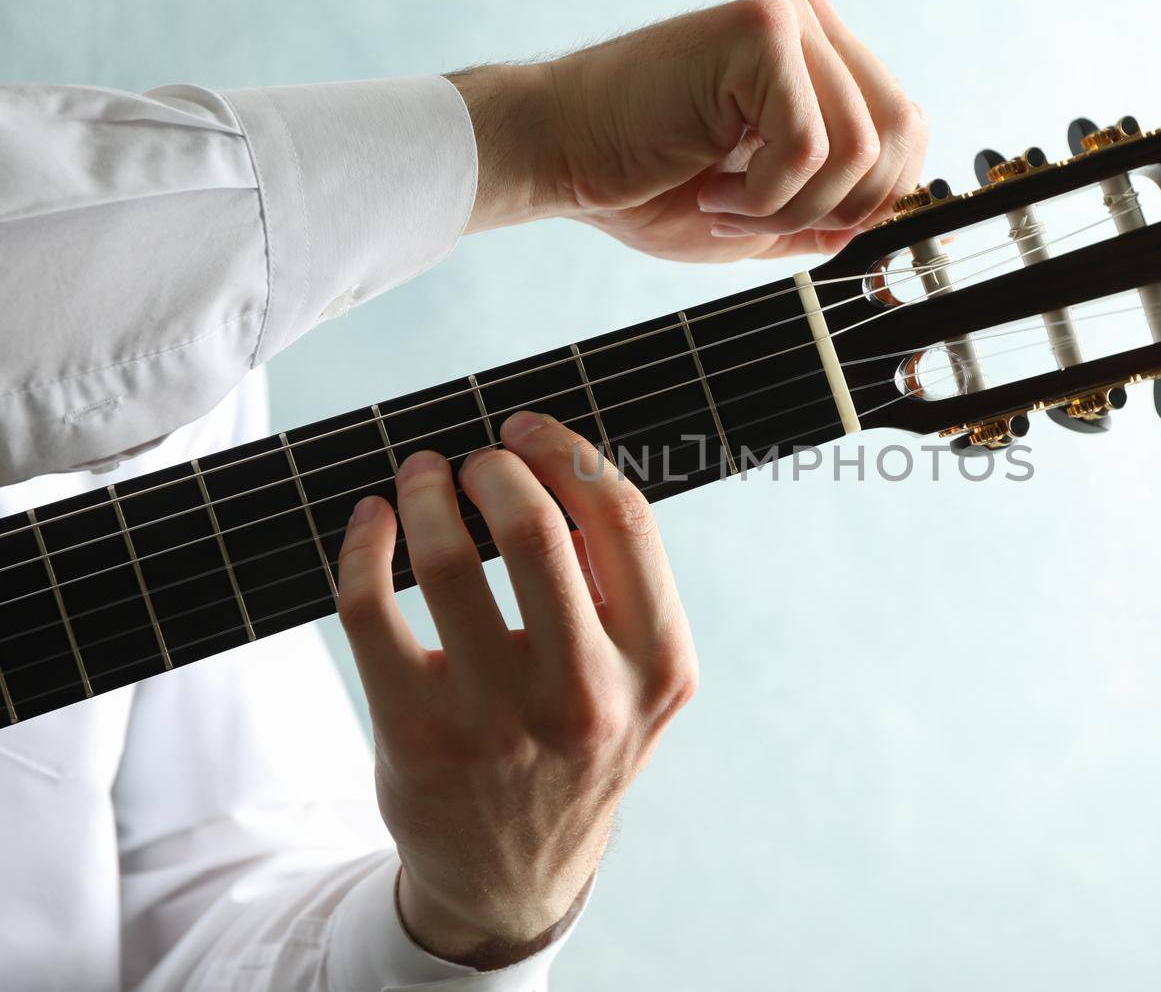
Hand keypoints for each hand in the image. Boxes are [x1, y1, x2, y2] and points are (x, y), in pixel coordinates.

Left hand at [335, 411, 696, 968]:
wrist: (514, 871)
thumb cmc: (576, 745)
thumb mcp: (638, 682)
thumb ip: (623, 589)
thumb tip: (553, 467)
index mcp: (658, 666)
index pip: (621, 518)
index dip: (566, 451)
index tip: (526, 428)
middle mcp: (587, 695)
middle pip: (535, 527)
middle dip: (492, 467)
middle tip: (472, 463)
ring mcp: (499, 721)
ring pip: (449, 559)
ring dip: (424, 492)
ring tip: (418, 478)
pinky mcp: (418, 735)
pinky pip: (372, 606)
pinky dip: (364, 544)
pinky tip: (370, 522)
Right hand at [448, 0, 928, 260]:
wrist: (560, 156)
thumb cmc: (644, 182)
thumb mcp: (765, 212)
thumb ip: (832, 211)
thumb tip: (886, 218)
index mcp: (819, 54)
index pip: (907, 131)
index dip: (868, 199)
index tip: (794, 219)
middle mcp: (810, 21)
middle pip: (900, 137)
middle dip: (836, 207)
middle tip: (755, 217)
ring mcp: (787, 18)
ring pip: (858, 149)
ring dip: (789, 207)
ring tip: (724, 203)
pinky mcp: (761, 31)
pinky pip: (809, 147)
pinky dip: (762, 195)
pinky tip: (710, 185)